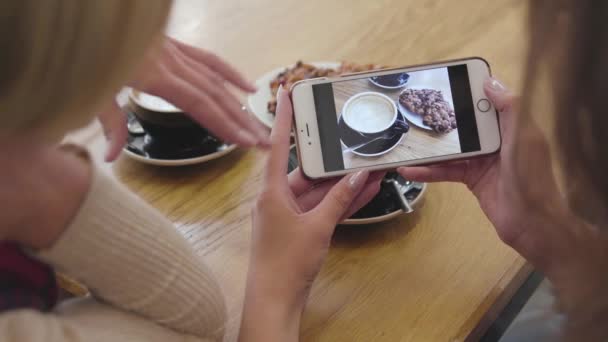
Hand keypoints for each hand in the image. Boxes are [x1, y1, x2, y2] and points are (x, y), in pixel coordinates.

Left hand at [99, 36, 268, 160]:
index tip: (246, 141)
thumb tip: (111, 157)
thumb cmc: (88, 51)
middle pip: (216, 95)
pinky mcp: (175, 46)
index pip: (200, 105)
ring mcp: (176, 52)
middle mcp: (173, 63)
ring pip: (216, 80)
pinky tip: (246, 86)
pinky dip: (229, 73)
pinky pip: (209, 59)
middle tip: (263, 141)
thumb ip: (109, 123)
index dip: (225, 125)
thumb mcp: (92, 90)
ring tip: (258, 124)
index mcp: (155, 76)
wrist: (91, 17)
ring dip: (240, 104)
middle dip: (242, 120)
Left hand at [239, 87, 382, 341]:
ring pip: (319, 192)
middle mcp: (278, 199)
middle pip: (307, 171)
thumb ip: (338, 199)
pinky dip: (340, 203)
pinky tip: (364, 192)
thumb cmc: (286, 262)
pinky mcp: (300, 230)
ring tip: (370, 168)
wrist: (276, 300)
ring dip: (342, 184)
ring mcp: (289, 215)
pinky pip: (323, 210)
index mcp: (271, 192)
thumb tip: (357, 175)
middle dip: (333, 161)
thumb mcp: (317, 227)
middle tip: (351, 140)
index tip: (287, 94)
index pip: (278, 146)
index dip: (285, 119)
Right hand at [397, 77, 568, 269]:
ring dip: (429, 147)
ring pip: (451, 148)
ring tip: (406, 140)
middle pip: (465, 124)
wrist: (531, 224)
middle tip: (416, 108)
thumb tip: (490, 82)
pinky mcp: (471, 178)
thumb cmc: (532, 179)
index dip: (471, 91)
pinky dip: (428, 171)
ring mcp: (482, 160)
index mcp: (512, 126)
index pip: (489, 103)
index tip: (449, 80)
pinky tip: (410, 170)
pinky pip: (446, 170)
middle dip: (442, 117)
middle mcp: (497, 140)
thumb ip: (510, 109)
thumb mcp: (524, 138)